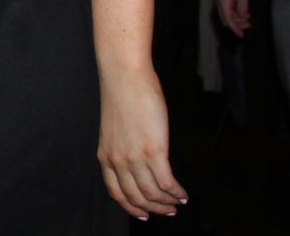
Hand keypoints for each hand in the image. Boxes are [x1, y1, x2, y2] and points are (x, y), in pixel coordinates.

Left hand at [97, 65, 186, 219]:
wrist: (124, 75)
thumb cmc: (122, 95)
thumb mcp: (115, 129)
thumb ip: (122, 148)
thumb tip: (139, 161)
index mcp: (106, 157)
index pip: (117, 194)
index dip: (132, 208)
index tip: (144, 214)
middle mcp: (118, 161)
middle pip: (136, 199)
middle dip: (154, 209)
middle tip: (168, 211)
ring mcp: (135, 158)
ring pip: (153, 195)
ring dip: (168, 203)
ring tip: (178, 203)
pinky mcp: (154, 150)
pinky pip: (167, 183)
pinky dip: (177, 193)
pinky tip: (183, 194)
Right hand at [217, 0, 252, 37]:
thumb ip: (242, 6)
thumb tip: (242, 18)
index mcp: (224, 1)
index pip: (228, 19)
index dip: (235, 28)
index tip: (241, 35)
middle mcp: (220, 3)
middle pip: (226, 19)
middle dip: (237, 24)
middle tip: (249, 24)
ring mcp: (221, 1)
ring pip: (228, 16)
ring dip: (237, 19)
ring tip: (248, 18)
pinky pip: (229, 11)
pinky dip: (236, 14)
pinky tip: (245, 13)